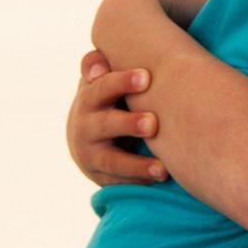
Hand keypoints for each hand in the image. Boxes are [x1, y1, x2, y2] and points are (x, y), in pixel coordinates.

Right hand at [66, 49, 167, 185]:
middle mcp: (85, 126)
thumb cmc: (106, 100)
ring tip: (162, 169)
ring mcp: (90, 155)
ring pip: (112, 161)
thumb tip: (97, 66)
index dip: (121, 82)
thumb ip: (98, 65)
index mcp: (90, 97)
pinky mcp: (100, 177)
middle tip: (153, 123)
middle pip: (106, 124)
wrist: (86, 139)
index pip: (102, 87)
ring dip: (136, 165)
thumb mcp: (100, 81)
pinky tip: (160, 178)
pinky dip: (139, 181)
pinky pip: (119, 181)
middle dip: (129, 124)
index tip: (146, 77)